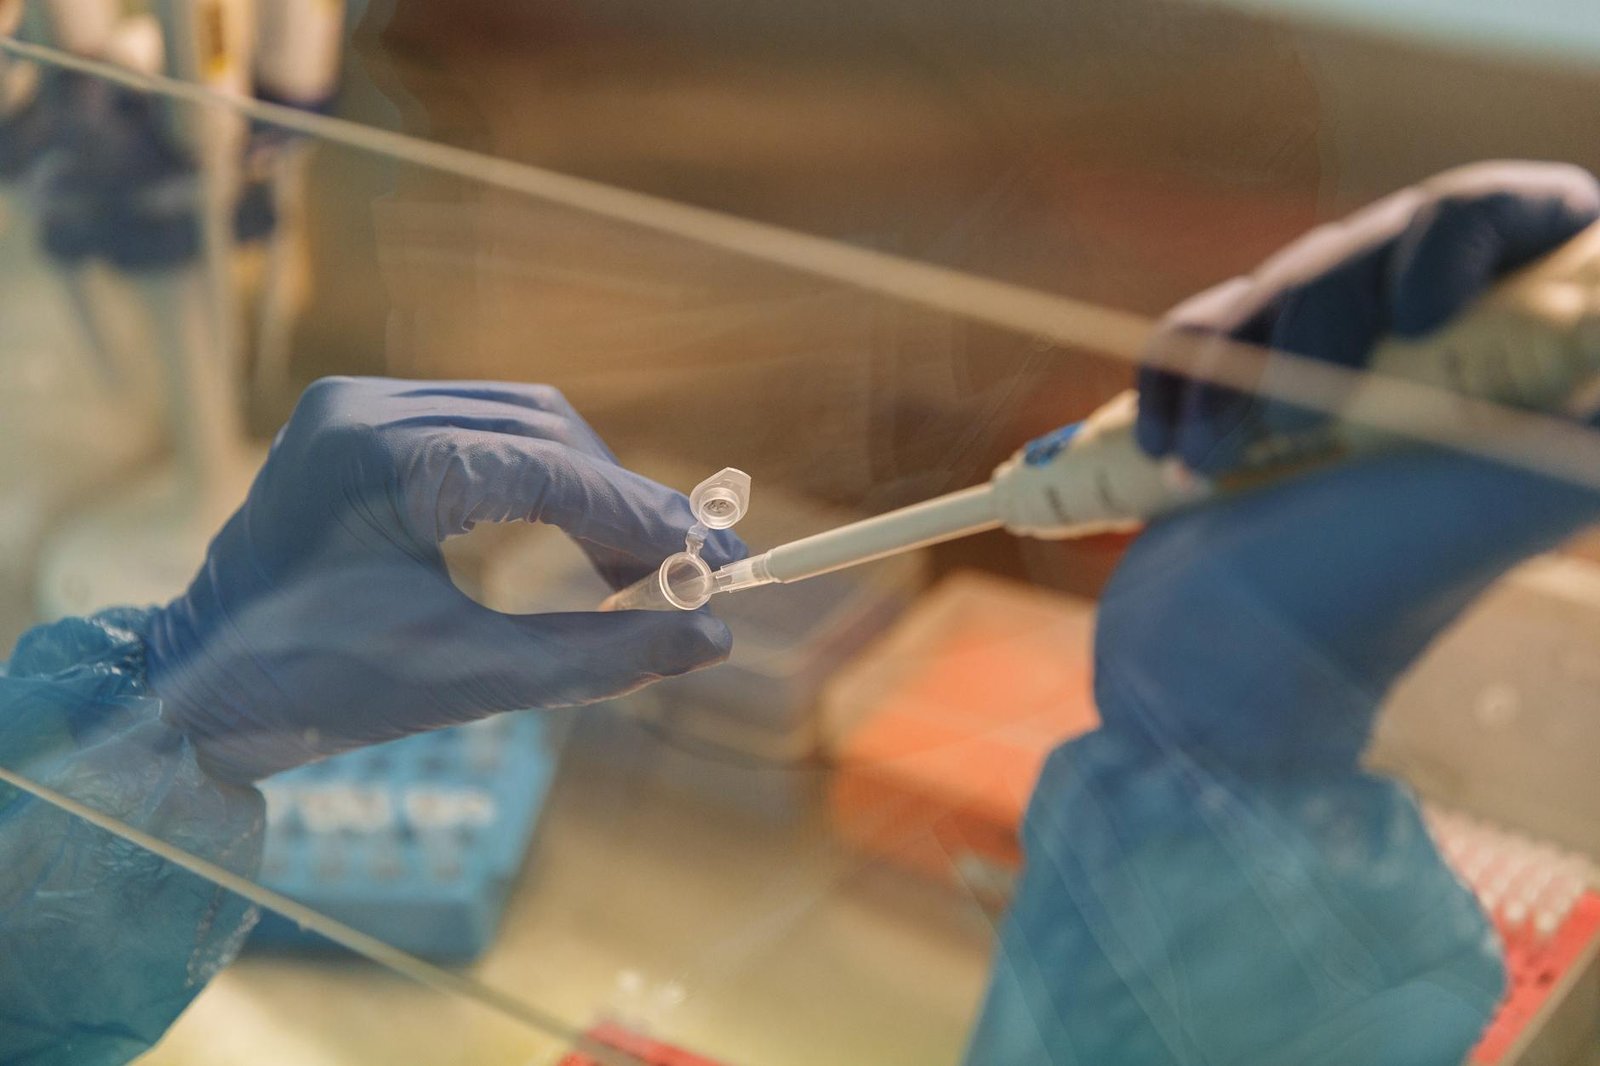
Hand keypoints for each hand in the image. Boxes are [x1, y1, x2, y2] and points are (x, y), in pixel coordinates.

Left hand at [145, 377, 742, 783]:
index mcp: (379, 464)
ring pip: (520, 419)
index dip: (647, 518)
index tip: (719, 563)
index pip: (550, 469)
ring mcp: (356, 403)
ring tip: (638, 566)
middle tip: (691, 572)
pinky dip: (540, 477)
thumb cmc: (319, 693)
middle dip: (625, 500)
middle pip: (545, 428)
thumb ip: (600, 655)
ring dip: (588, 484)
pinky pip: (479, 428)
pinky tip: (573, 532)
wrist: (195, 689)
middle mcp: (364, 407)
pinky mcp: (356, 419)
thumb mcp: (470, 680)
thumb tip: (713, 638)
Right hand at [967, 162, 1599, 1065]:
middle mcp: (1431, 375)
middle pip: (1379, 246)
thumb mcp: (1497, 497)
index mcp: (1514, 380)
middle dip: (1316, 325)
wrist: (1201, 688)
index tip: (1420, 316)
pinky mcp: (1238, 408)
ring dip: (1225, 366)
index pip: (1511, 220)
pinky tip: (1161, 452)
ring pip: (1277, 286)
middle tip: (1287, 435)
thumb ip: (1574, 432)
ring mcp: (1329, 390)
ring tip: (1204, 467)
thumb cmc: (1347, 604)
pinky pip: (1198, 334)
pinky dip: (1169, 379)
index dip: (1459, 237)